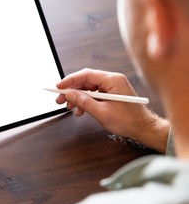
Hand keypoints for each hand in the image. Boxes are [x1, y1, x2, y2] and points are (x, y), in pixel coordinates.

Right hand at [55, 68, 169, 152]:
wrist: (144, 129)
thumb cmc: (129, 121)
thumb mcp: (102, 113)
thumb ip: (84, 102)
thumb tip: (69, 94)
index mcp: (113, 80)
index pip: (86, 74)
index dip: (70, 80)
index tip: (59, 86)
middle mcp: (113, 80)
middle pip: (86, 81)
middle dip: (71, 90)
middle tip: (59, 99)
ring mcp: (112, 87)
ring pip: (88, 88)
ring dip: (77, 97)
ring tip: (68, 107)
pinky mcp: (111, 94)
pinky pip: (94, 94)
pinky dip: (85, 101)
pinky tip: (80, 110)